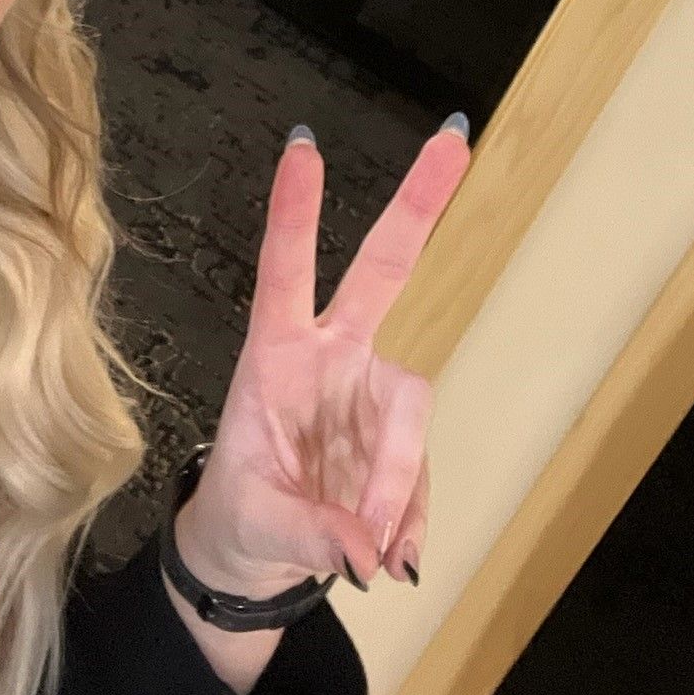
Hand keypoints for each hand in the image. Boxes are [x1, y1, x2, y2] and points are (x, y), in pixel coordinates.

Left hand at [172, 122, 472, 601]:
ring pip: (411, 407)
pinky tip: (388, 558)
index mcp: (275, 355)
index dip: (295, 211)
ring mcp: (371, 390)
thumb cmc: (240, 514)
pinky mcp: (400, 435)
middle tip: (454, 136)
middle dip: (419, 201)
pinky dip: (409, 519)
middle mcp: (331, 354)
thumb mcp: (254, 524)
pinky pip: (420, 473)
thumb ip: (308, 531)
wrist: (253, 558)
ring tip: (367, 555)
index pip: (284, 270)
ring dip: (395, 483)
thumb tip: (365, 547)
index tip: (304, 146)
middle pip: (383, 267)